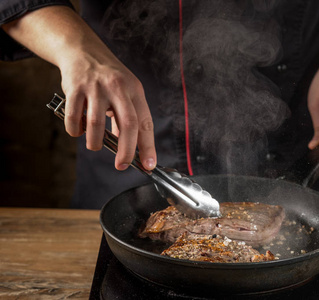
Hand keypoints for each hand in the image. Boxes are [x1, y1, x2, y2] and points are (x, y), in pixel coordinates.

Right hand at [2, 6, 156, 170]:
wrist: (82, 50)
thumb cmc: (108, 77)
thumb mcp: (125, 92)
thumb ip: (127, 118)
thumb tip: (129, 147)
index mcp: (135, 90)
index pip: (145, 122)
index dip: (148, 146)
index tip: (149, 165)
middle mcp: (118, 88)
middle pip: (128, 125)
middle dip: (126, 151)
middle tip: (122, 165)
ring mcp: (96, 87)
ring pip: (97, 125)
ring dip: (95, 143)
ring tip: (94, 145)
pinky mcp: (75, 88)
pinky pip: (75, 118)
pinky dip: (76, 131)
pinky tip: (79, 130)